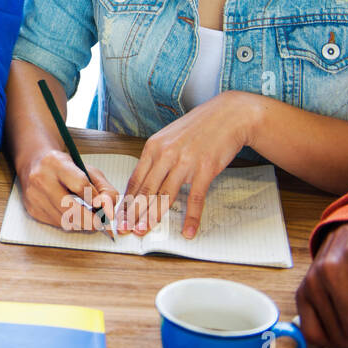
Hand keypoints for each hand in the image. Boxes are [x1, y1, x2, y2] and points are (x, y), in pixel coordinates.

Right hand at [16, 148, 116, 232]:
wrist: (35, 164)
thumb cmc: (64, 168)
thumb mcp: (87, 170)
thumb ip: (104, 188)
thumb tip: (109, 209)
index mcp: (55, 162)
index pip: (81, 185)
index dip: (95, 198)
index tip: (102, 205)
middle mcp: (41, 178)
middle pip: (70, 208)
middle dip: (89, 220)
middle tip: (100, 223)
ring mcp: (34, 195)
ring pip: (63, 220)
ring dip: (80, 223)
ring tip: (86, 217)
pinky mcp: (32, 209)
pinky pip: (56, 223)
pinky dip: (68, 223)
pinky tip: (71, 214)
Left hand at [121, 91, 257, 238]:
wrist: (229, 115)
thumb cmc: (198, 127)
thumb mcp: (170, 137)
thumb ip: (157, 157)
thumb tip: (146, 179)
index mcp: (153, 147)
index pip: (135, 179)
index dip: (126, 200)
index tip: (118, 215)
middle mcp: (165, 155)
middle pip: (145, 190)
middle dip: (133, 213)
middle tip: (124, 229)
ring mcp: (185, 162)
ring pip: (165, 196)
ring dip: (153, 217)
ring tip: (143, 231)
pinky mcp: (205, 170)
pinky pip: (194, 198)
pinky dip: (191, 218)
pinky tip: (188, 231)